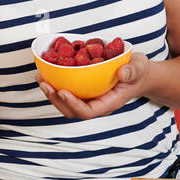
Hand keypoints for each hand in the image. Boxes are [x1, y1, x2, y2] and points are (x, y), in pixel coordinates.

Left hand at [37, 52, 153, 118]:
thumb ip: (133, 70)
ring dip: (51, 93)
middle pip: (72, 111)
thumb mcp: (139, 67)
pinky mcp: (83, 92)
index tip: (62, 91)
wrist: (137, 74)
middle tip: (45, 84)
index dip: (73, 104)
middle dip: (56, 99)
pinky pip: (67, 92)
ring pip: (66, 104)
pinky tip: (46, 73)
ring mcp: (89, 100)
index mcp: (109, 103)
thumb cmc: (138, 71)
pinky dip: (55, 84)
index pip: (88, 112)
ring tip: (40, 78)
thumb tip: (122, 73)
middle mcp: (96, 105)